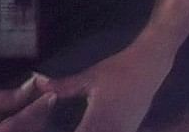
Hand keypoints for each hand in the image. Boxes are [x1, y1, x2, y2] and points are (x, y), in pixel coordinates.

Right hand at [0, 80, 57, 131]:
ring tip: (44, 100)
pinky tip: (36, 111)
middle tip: (50, 93)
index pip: (18, 123)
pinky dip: (32, 124)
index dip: (37, 109)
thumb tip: (32, 87)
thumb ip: (7, 98)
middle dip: (41, 113)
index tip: (51, 95)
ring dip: (39, 118)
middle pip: (29, 131)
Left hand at [44, 42, 169, 131]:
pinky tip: (93, 125)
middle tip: (66, 127)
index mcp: (97, 119)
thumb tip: (38, 82)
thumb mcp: (89, 77)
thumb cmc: (118, 69)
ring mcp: (124, 131)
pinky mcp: (132, 130)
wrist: (150, 64)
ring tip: (82, 125)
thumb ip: (63, 86)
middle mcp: (112, 129)